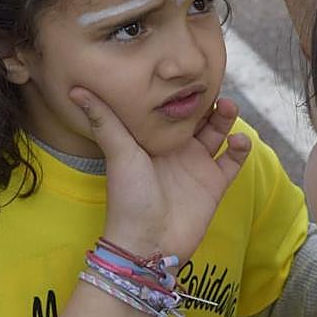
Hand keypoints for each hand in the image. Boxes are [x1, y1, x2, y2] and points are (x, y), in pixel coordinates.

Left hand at [71, 89, 250, 262]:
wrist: (148, 243)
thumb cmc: (128, 198)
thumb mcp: (118, 152)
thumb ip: (104, 120)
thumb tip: (76, 89)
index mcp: (152, 140)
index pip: (169, 108)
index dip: (179, 92)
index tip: (186, 73)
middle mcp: (175, 149)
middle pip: (197, 116)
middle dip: (206, 100)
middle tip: (212, 86)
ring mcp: (196, 166)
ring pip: (218, 132)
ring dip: (225, 117)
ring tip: (227, 106)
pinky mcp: (214, 184)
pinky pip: (233, 160)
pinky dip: (240, 147)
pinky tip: (238, 139)